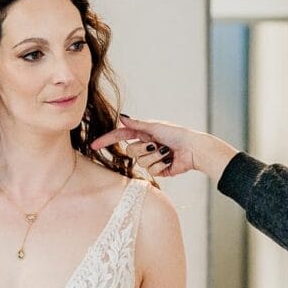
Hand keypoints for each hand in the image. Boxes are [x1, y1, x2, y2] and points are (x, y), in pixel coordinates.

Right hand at [91, 114, 236, 180]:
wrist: (193, 149)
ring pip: (141, 162)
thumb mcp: (155, 127)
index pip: (120, 136)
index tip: (94, 145)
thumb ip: (137, 124)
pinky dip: (161, 165)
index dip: (107, 140)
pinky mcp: (159, 170)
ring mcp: (151, 158)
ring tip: (167, 152)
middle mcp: (146, 145)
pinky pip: (151, 171)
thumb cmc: (177, 134)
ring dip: (155, 157)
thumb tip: (121, 117)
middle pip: (131, 151)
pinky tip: (170, 160)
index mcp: (143, 133)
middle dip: (143, 149)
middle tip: (156, 144)